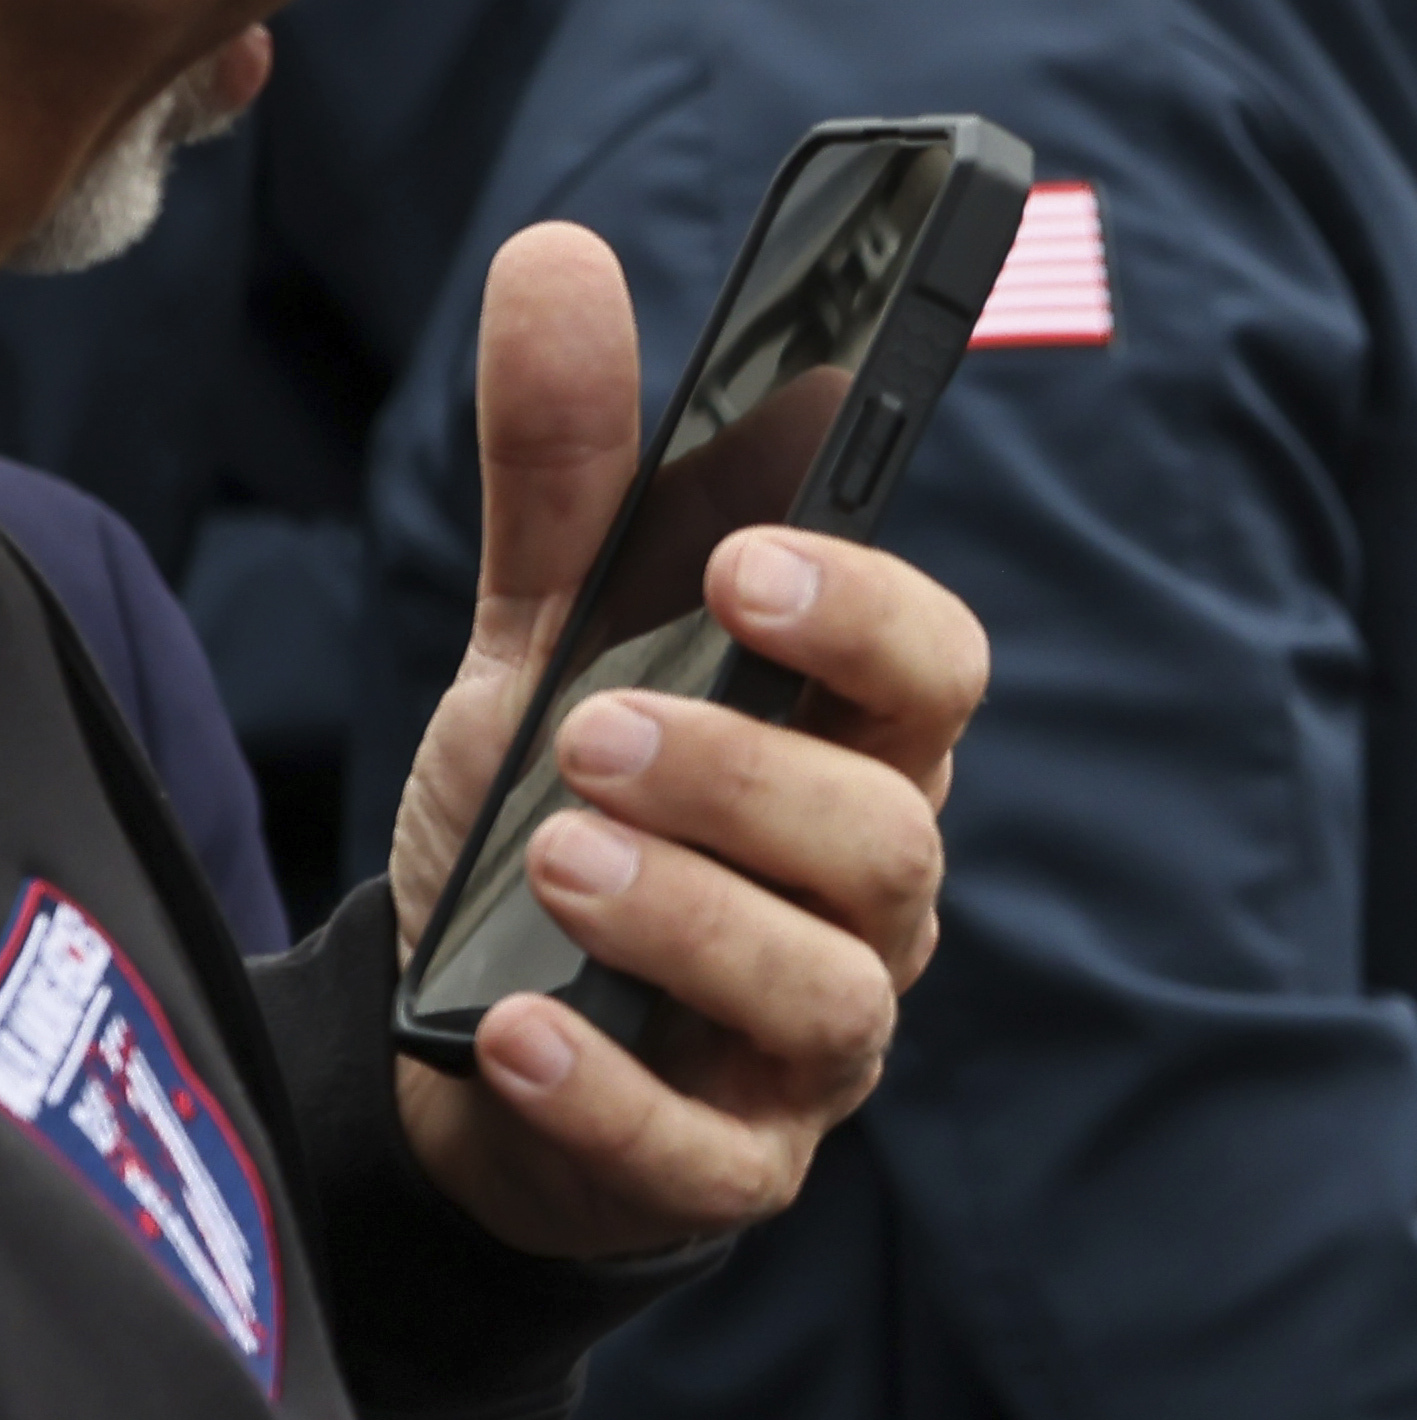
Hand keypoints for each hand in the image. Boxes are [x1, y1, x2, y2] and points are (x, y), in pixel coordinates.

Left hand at [382, 224, 967, 1259]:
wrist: (480, 1044)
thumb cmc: (562, 826)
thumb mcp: (546, 643)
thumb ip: (569, 478)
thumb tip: (561, 256)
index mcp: (849, 754)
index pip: (933, 676)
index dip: (863, 619)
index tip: (745, 566)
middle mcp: (864, 902)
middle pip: (888, 839)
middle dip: (747, 781)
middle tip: (590, 730)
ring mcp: (811, 1045)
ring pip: (826, 993)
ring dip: (689, 919)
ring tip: (552, 864)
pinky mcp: (733, 1163)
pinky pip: (710, 1148)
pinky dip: (613, 1093)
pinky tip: (513, 1030)